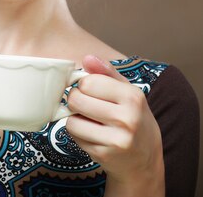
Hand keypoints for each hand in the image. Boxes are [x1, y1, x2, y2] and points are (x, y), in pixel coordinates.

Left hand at [66, 55, 163, 194]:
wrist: (145, 159)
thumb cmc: (133, 118)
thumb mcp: (127, 92)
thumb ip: (107, 73)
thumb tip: (88, 58)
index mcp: (133, 97)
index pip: (88, 81)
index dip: (84, 85)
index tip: (91, 91)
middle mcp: (127, 118)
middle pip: (76, 100)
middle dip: (76, 101)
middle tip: (86, 106)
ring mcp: (116, 139)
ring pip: (71, 121)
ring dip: (75, 120)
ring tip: (90, 121)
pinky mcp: (104, 155)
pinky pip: (75, 138)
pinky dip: (79, 135)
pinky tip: (93, 135)